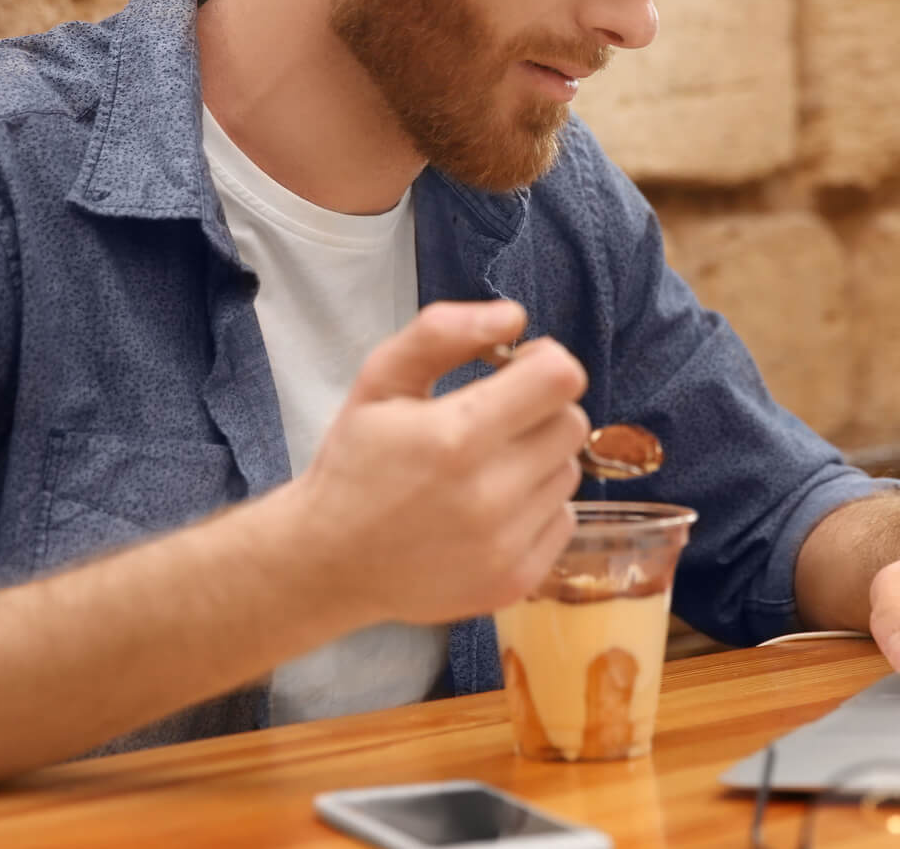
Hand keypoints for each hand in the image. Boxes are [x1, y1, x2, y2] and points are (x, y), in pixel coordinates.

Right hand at [287, 299, 588, 625]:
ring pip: (569, 472)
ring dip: (538, 461)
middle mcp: (489, 496)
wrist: (328, 563)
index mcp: (456, 436)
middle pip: (572, 423)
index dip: (542, 362)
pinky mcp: (517, 582)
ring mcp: (506, 546)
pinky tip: (490, 510)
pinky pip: (564, 521)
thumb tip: (514, 317)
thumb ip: (442, 333)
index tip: (513, 371)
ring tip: (484, 469)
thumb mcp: (380, 379)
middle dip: (539, 410)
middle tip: (493, 420)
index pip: (560, 378)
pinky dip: (536, 508)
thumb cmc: (356, 462)